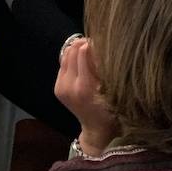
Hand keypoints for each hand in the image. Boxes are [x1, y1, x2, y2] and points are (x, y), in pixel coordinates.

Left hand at [54, 38, 117, 156]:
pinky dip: (72, 58)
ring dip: (77, 49)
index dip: (93, 43)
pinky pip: (63, 63)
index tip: (103, 41)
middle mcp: (69, 86)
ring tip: (90, 49)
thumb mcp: (113, 89)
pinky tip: (83, 61)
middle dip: (84, 43)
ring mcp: (61, 87)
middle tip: (96, 42)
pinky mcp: (58, 88)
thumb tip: (100, 45)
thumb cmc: (111, 110)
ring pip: (66, 55)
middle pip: (72, 51)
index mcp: (84, 87)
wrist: (96, 128)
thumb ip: (104, 68)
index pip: (83, 52)